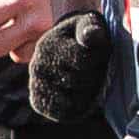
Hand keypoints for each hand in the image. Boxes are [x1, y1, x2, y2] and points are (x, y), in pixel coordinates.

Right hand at [27, 8, 120, 126]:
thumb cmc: (83, 35)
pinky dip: (80, 107)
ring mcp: (36, 86)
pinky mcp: (40, 103)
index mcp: (47, 45)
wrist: (68, 48)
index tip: (102, 51)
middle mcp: (36, 67)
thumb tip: (91, 34)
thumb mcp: (89, 25)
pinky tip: (83, 93)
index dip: (99, 58)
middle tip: (98, 67)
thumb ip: (91, 29)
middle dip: (95, 75)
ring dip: (90, 92)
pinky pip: (66, 113)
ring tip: (90, 78)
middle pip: (78, 82)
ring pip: (74, 101)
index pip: (82, 60)